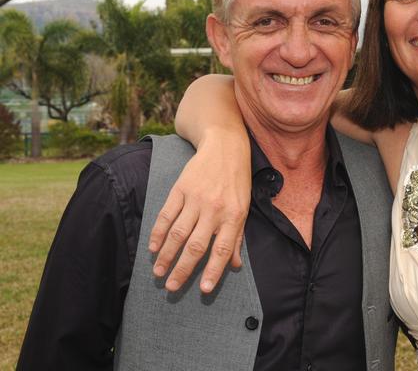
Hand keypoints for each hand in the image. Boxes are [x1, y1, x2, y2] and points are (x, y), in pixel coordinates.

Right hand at [148, 133, 251, 292]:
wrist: (224, 147)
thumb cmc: (237, 181)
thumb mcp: (244, 208)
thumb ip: (237, 237)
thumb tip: (234, 266)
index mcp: (234, 216)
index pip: (222, 250)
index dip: (213, 271)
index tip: (203, 290)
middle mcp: (214, 209)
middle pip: (195, 246)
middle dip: (182, 270)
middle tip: (171, 287)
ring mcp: (196, 199)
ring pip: (177, 233)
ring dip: (166, 256)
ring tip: (158, 272)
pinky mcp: (180, 189)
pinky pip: (166, 215)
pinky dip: (158, 233)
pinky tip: (153, 247)